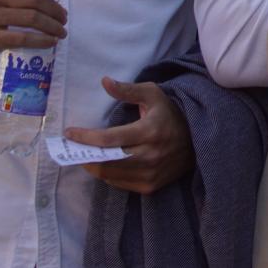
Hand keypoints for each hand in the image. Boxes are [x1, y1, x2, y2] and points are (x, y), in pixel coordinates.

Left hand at [68, 77, 193, 193]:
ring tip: (85, 155)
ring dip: (94, 166)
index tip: (69, 133)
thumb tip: (104, 81)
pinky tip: (104, 165)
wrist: (198, 139)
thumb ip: (127, 90)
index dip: (85, 137)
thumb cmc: (170, 113)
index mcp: (150, 131)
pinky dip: (108, 175)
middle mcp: (151, 155)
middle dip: (85, 155)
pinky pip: (120, 184)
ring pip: (111, 175)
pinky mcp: (151, 186)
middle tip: (72, 148)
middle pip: (106, 161)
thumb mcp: (152, 94)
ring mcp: (151, 173)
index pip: (109, 139)